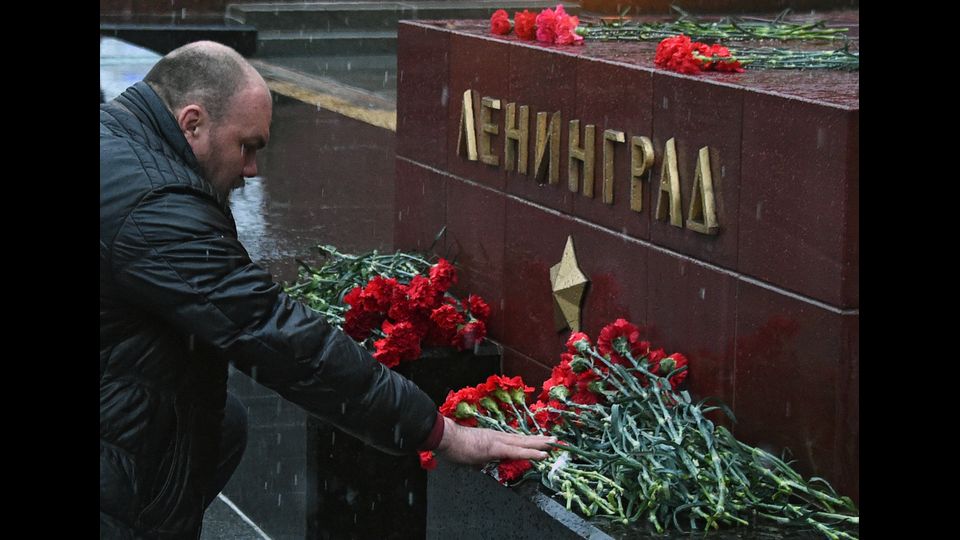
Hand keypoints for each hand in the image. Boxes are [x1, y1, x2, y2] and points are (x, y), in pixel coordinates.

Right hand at [435, 416, 555, 464]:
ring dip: (541, 445)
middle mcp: (499, 437)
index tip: (541, 441)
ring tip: (554, 444)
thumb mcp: (470, 455)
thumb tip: (482, 465)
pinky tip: (542, 455)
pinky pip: (517, 452)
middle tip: (556, 441)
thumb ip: (479, 459)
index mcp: (493, 438)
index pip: (515, 440)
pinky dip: (531, 453)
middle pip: (523, 440)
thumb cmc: (454, 446)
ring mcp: (499, 441)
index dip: (529, 441)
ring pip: (524, 443)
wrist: (446, 437)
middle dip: (540, 441)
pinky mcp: (496, 448)